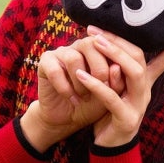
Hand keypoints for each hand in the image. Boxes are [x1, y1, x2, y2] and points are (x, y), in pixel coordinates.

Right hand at [20, 36, 125, 151]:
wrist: (69, 119)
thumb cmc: (93, 104)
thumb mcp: (109, 94)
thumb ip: (117, 81)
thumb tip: (117, 67)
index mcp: (97, 48)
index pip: (107, 43)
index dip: (114, 62)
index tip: (118, 83)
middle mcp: (78, 46)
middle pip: (90, 44)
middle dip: (99, 69)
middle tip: (102, 88)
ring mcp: (61, 53)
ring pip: (73, 58)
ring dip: (81, 82)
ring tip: (84, 97)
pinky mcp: (45, 63)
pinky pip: (55, 71)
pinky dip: (65, 88)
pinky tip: (72, 98)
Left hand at [75, 22, 163, 147]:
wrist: (109, 147)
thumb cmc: (110, 112)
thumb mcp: (115, 86)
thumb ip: (116, 68)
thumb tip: (110, 44)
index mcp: (146, 81)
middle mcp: (146, 90)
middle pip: (140, 58)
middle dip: (119, 40)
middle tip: (95, 28)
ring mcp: (139, 105)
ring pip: (133, 73)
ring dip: (113, 55)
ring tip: (93, 43)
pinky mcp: (126, 119)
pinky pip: (112, 98)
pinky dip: (96, 85)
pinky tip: (81, 75)